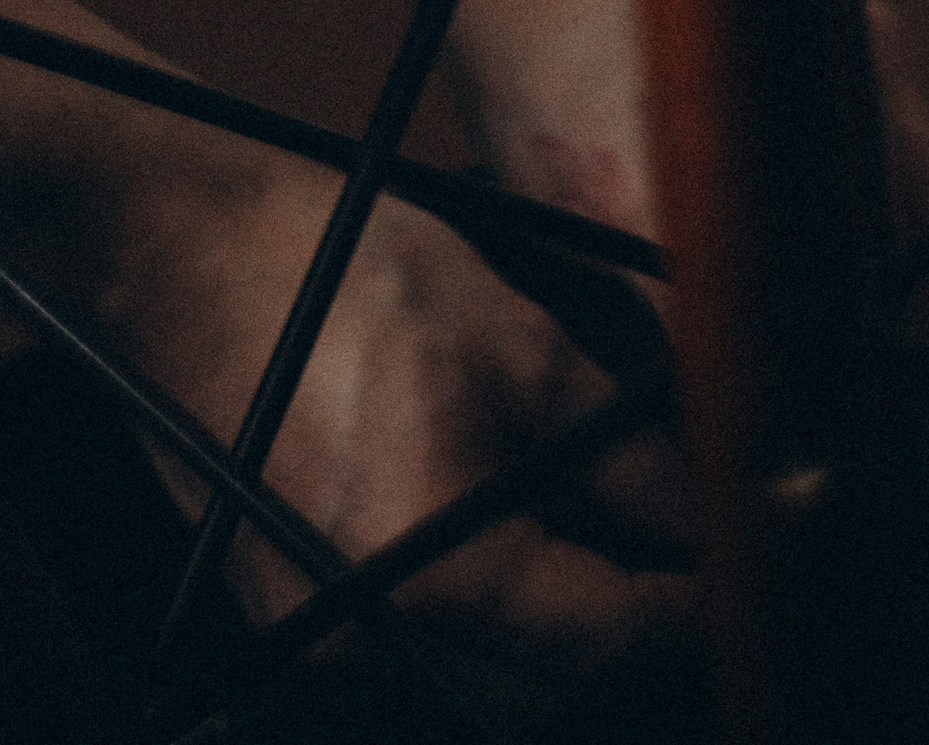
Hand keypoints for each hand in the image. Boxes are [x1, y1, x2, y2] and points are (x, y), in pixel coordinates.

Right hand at [102, 135, 691, 695]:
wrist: (170, 245)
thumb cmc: (328, 268)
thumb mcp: (516, 340)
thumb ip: (630, 453)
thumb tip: (723, 515)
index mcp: (427, 570)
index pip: (611, 641)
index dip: (696, 608)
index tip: (757, 572)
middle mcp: (360, 638)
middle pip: (550, 683)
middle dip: (630, 621)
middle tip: (689, 546)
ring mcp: (314, 640)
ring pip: (489, 674)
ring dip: (559, 622)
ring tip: (605, 528)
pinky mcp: (290, 620)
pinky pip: (420, 644)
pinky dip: (484, 606)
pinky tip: (510, 524)